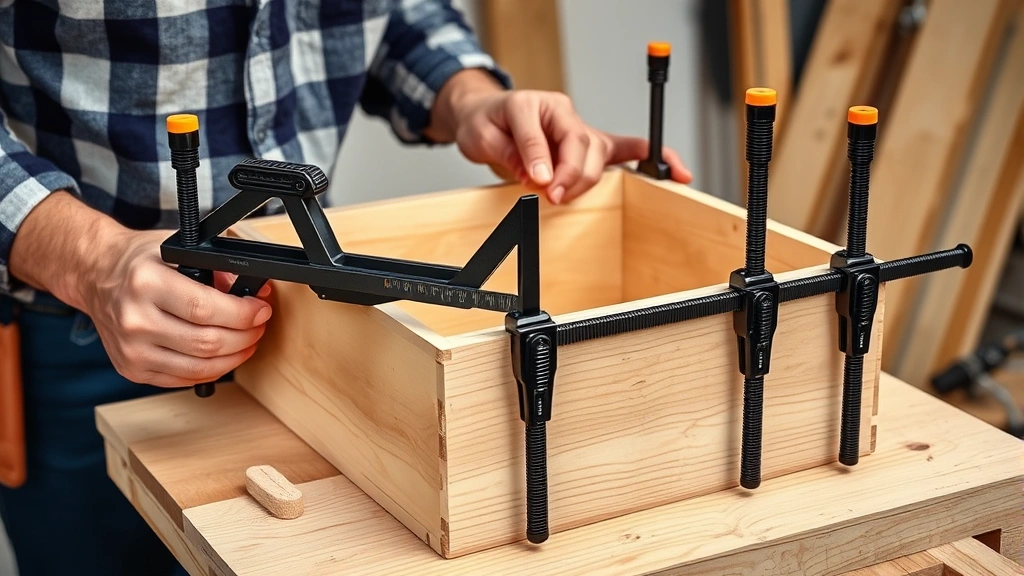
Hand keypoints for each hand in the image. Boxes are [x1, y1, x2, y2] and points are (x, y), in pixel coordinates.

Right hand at [80, 229, 272, 387]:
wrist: (95, 276)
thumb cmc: (139, 262)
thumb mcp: (177, 250)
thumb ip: (219, 269)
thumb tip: (257, 293)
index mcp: (145, 283)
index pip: (206, 309)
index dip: (243, 314)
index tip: (260, 310)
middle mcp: (135, 319)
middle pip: (207, 342)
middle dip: (245, 336)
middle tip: (258, 325)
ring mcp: (131, 349)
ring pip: (200, 368)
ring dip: (234, 357)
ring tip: (247, 341)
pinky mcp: (132, 369)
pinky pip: (183, 379)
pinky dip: (211, 370)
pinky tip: (223, 356)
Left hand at [426, 70, 691, 203]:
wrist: (485, 117)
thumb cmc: (485, 123)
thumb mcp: (481, 136)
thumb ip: (511, 151)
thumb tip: (537, 172)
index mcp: (533, 104)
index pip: (544, 132)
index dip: (542, 160)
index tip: (537, 182)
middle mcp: (562, 111)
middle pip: (581, 144)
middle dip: (569, 176)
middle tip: (551, 196)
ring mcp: (580, 127)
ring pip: (599, 153)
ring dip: (585, 180)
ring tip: (563, 196)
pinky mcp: (591, 143)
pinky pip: (628, 149)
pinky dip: (652, 158)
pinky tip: (673, 171)